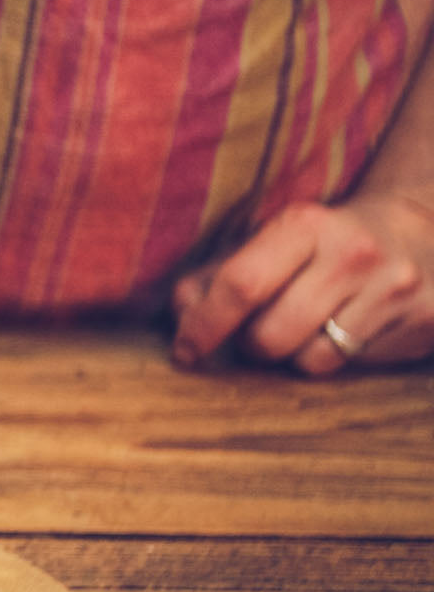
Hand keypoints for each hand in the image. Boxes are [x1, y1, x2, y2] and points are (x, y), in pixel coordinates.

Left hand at [170, 196, 433, 374]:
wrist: (424, 230)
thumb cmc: (329, 243)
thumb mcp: (278, 240)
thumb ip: (220, 274)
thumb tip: (181, 311)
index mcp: (306, 225)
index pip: (241, 285)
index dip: (204, 325)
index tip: (186, 350)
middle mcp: (353, 253)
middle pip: (271, 336)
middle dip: (251, 346)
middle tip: (259, 333)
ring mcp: (394, 288)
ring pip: (311, 361)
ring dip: (295, 356)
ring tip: (308, 328)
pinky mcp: (424, 321)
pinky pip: (356, 366)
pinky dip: (340, 358)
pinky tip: (351, 328)